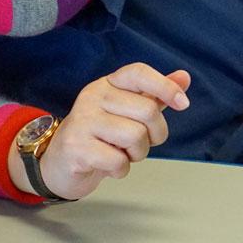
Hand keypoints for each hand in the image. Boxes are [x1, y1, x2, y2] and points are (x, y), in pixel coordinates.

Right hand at [23, 63, 190, 200]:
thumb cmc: (98, 137)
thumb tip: (183, 77)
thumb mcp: (126, 112)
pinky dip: (120, 170)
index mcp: (107, 85)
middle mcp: (92, 97)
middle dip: (154, 135)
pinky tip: (107, 166)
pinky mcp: (76, 147)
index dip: (165, 86)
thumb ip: (154, 95)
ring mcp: (82, 121)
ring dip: (137, 154)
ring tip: (120, 153)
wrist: (59, 163)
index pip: (138, 73)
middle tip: (138, 143)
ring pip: (136, 136)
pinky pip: (119, 160)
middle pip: (147, 110)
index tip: (183, 104)